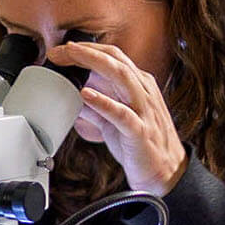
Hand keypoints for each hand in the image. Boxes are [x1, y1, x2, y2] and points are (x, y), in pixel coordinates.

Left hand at [48, 41, 187, 194]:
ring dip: (94, 63)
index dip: (87, 50)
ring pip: (122, 76)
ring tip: (72, 57)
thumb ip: (96, 107)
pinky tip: (86, 94)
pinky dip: (103, 101)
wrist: (164, 174)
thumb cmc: (140, 145)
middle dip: (86, 51)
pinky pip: (122, 113)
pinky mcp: (140, 131)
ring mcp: (144, 110)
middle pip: (115, 59)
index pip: (113, 57)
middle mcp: (143, 91)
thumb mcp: (114, 121)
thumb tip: (72, 98)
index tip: (62, 51)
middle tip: (59, 51)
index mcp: (139, 85)